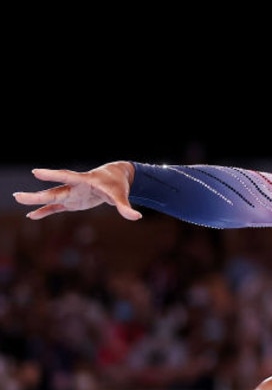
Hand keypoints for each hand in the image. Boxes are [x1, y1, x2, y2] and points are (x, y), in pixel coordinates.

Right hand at [12, 161, 141, 220]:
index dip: (52, 175)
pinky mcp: (72, 202)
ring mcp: (72, 194)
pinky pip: (56, 207)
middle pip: (54, 191)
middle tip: (17, 196)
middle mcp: (75, 187)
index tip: (36, 172)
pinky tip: (32, 216)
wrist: (115, 178)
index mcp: (85, 181)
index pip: (67, 177)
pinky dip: (45, 211)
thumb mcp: (122, 196)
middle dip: (37, 195)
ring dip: (36, 201)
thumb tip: (136, 217)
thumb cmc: (118, 185)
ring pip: (51, 198)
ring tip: (18, 199)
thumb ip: (126, 207)